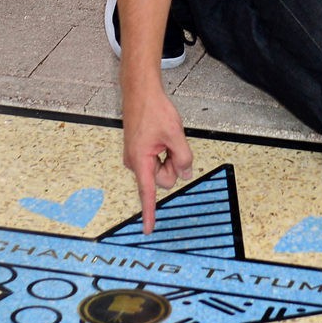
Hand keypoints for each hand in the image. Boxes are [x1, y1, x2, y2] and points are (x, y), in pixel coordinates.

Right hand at [122, 83, 192, 233]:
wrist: (140, 92)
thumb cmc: (153, 110)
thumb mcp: (175, 134)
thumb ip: (183, 157)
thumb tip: (186, 174)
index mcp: (140, 161)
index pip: (147, 192)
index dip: (150, 212)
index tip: (149, 230)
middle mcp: (135, 162)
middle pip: (163, 179)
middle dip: (172, 165)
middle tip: (172, 143)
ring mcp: (137, 157)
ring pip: (161, 168)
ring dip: (169, 156)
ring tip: (165, 136)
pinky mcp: (140, 151)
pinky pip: (157, 159)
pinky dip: (164, 151)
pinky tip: (162, 136)